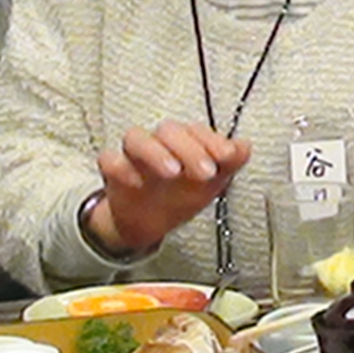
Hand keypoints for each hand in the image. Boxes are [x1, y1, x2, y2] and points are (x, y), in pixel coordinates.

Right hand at [90, 121, 252, 251]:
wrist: (151, 221)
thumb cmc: (182, 193)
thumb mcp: (212, 183)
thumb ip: (230, 163)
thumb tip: (244, 147)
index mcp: (185, 141)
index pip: (197, 130)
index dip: (213, 141)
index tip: (226, 156)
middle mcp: (160, 143)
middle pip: (169, 130)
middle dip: (189, 148)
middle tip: (205, 170)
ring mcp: (134, 156)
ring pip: (136, 137)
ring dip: (155, 152)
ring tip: (173, 171)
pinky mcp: (114, 171)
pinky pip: (109, 160)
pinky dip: (121, 168)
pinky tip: (137, 182)